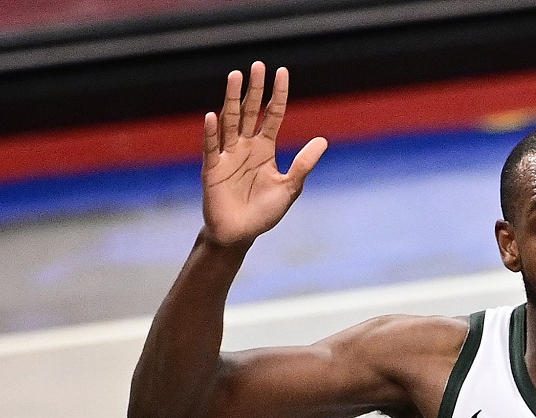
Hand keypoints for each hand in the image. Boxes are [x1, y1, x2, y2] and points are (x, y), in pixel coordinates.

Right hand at [201, 63, 327, 247]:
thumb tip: (323, 141)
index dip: (278, 95)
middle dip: (254, 89)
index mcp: (265, 149)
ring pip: (230, 121)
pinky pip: (212, 147)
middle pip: (249, 111)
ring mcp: (227, 155)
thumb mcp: (289, 187)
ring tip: (235, 76)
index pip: (272, 115)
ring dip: (231, 99)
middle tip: (257, 65)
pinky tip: (213, 116)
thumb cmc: (264, 212)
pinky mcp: (212, 169)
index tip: (282, 72)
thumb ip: (303, 164)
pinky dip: (212, 133)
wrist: (240, 234)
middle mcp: (245, 146)